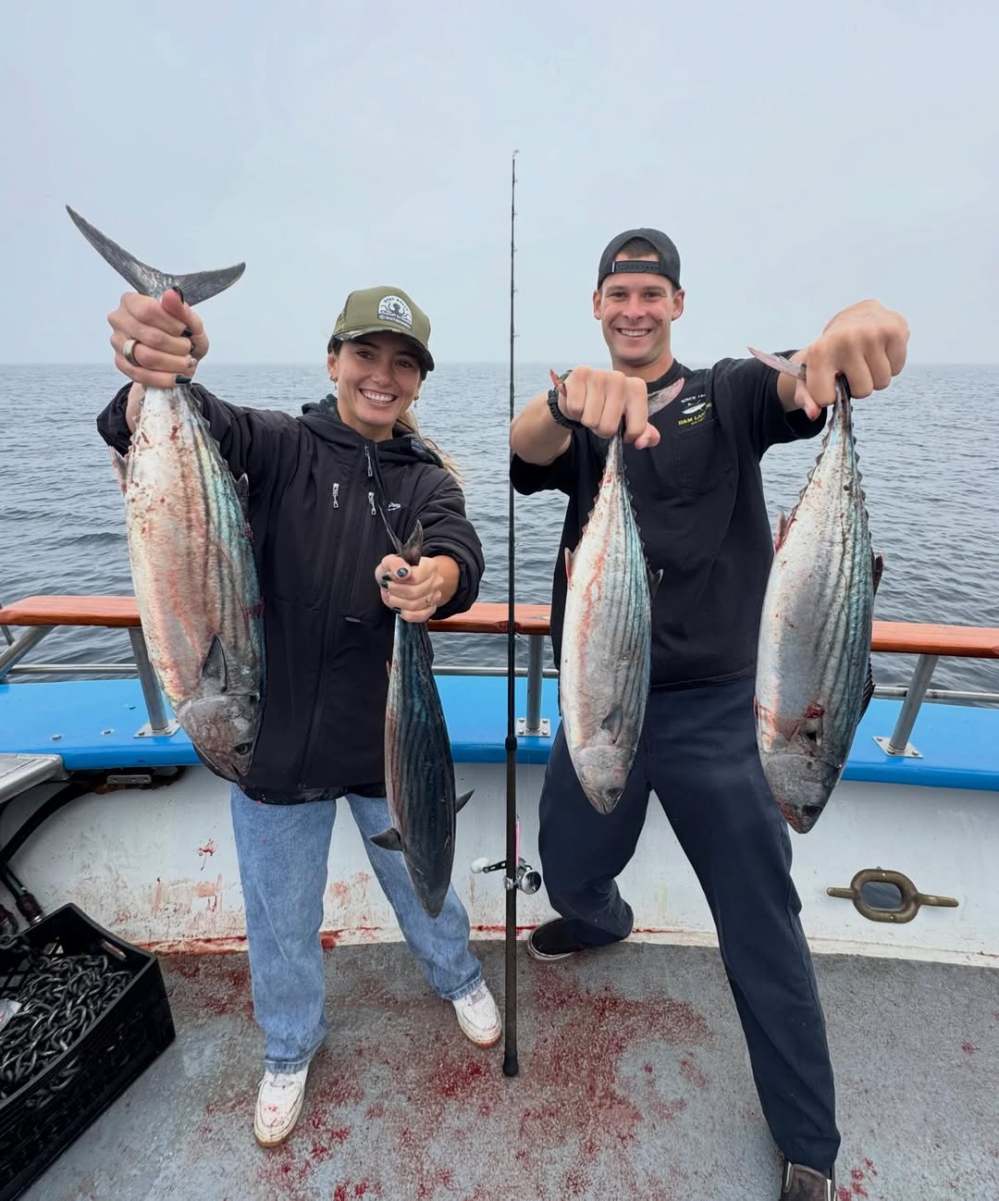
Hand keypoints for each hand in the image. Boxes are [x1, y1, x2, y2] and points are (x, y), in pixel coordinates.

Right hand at [108, 289, 208, 388]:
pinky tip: (177, 376)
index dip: (171, 324)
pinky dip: (164, 378)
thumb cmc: (180, 335)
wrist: (175, 356)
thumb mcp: (189, 322)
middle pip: (150, 336)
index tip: (184, 330)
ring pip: (146, 357)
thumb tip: (172, 294)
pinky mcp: (121, 363)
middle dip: (176, 346)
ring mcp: (118, 343)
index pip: (148, 311)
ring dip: (172, 363)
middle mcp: (119, 320)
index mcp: (131, 301)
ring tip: (186, 362)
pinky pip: (141, 375)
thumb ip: (182, 309)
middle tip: (188, 349)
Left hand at [375, 554, 444, 622]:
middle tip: (387, 588)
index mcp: (430, 566)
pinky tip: (399, 607)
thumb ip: (395, 563)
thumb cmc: (395, 571)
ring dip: (398, 602)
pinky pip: (420, 616)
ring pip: (416, 605)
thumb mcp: (389, 562)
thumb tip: (402, 572)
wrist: (400, 580)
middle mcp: (436, 580)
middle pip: (415, 592)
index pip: (415, 578)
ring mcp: (435, 596)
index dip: (398, 582)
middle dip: (396, 592)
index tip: (388, 579)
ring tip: (391, 596)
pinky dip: (406, 614)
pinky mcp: (431, 609)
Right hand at [554, 366, 659, 448]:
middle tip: (600, 417)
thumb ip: (643, 434)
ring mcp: (600, 375)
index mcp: (637, 389)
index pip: (636, 429)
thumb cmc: (607, 408)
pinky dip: (574, 411)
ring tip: (589, 409)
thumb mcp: (629, 421)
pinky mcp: (580, 374)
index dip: (626, 436)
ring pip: (590, 420)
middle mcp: (620, 378)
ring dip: (586, 420)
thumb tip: (641, 443)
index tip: (621, 427)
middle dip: (601, 429)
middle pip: (609, 428)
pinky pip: (575, 408)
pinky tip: (579, 401)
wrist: (581, 391)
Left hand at [790, 300, 908, 417]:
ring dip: (875, 376)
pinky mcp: (895, 330)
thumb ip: (805, 396)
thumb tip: (814, 414)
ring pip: (882, 383)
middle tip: (852, 366)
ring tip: (866, 357)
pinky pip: (897, 369)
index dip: (829, 394)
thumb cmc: (833, 348)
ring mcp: (872, 334)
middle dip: (858, 385)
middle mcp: (846, 339)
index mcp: (819, 351)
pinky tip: (880, 350)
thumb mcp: (811, 370)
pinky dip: (890, 364)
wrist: (856, 315)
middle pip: (862, 392)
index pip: (826, 398)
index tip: (829, 379)